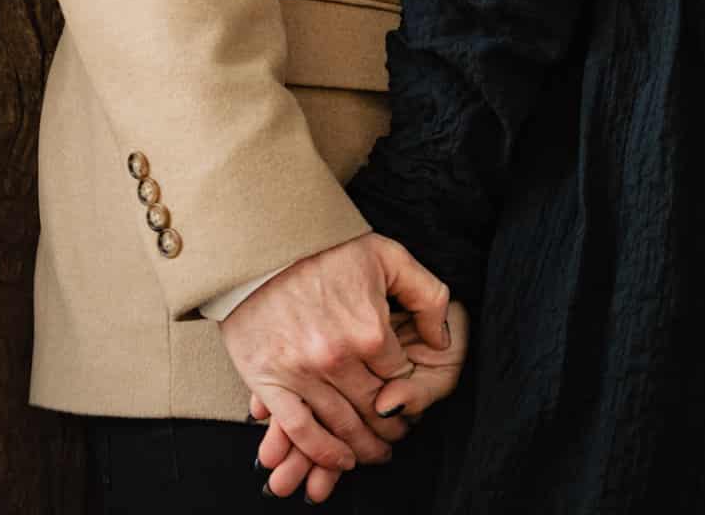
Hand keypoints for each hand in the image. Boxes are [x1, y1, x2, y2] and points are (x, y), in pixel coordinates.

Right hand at [219, 231, 450, 478]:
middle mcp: (336, 358)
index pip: (401, 378)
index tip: (409, 394)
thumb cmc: (327, 246)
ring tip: (377, 452)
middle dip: (392, 426)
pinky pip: (300, 430)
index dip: (409, 387)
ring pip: (342, 426)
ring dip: (364, 447)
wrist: (263, 245)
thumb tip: (441, 339)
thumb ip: (426, 295)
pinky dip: (322, 452)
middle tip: (399, 434)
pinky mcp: (269, 381)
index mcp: (368, 329)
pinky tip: (340, 460)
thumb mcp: (389, 255)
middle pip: (374, 408)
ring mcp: (301, 372)